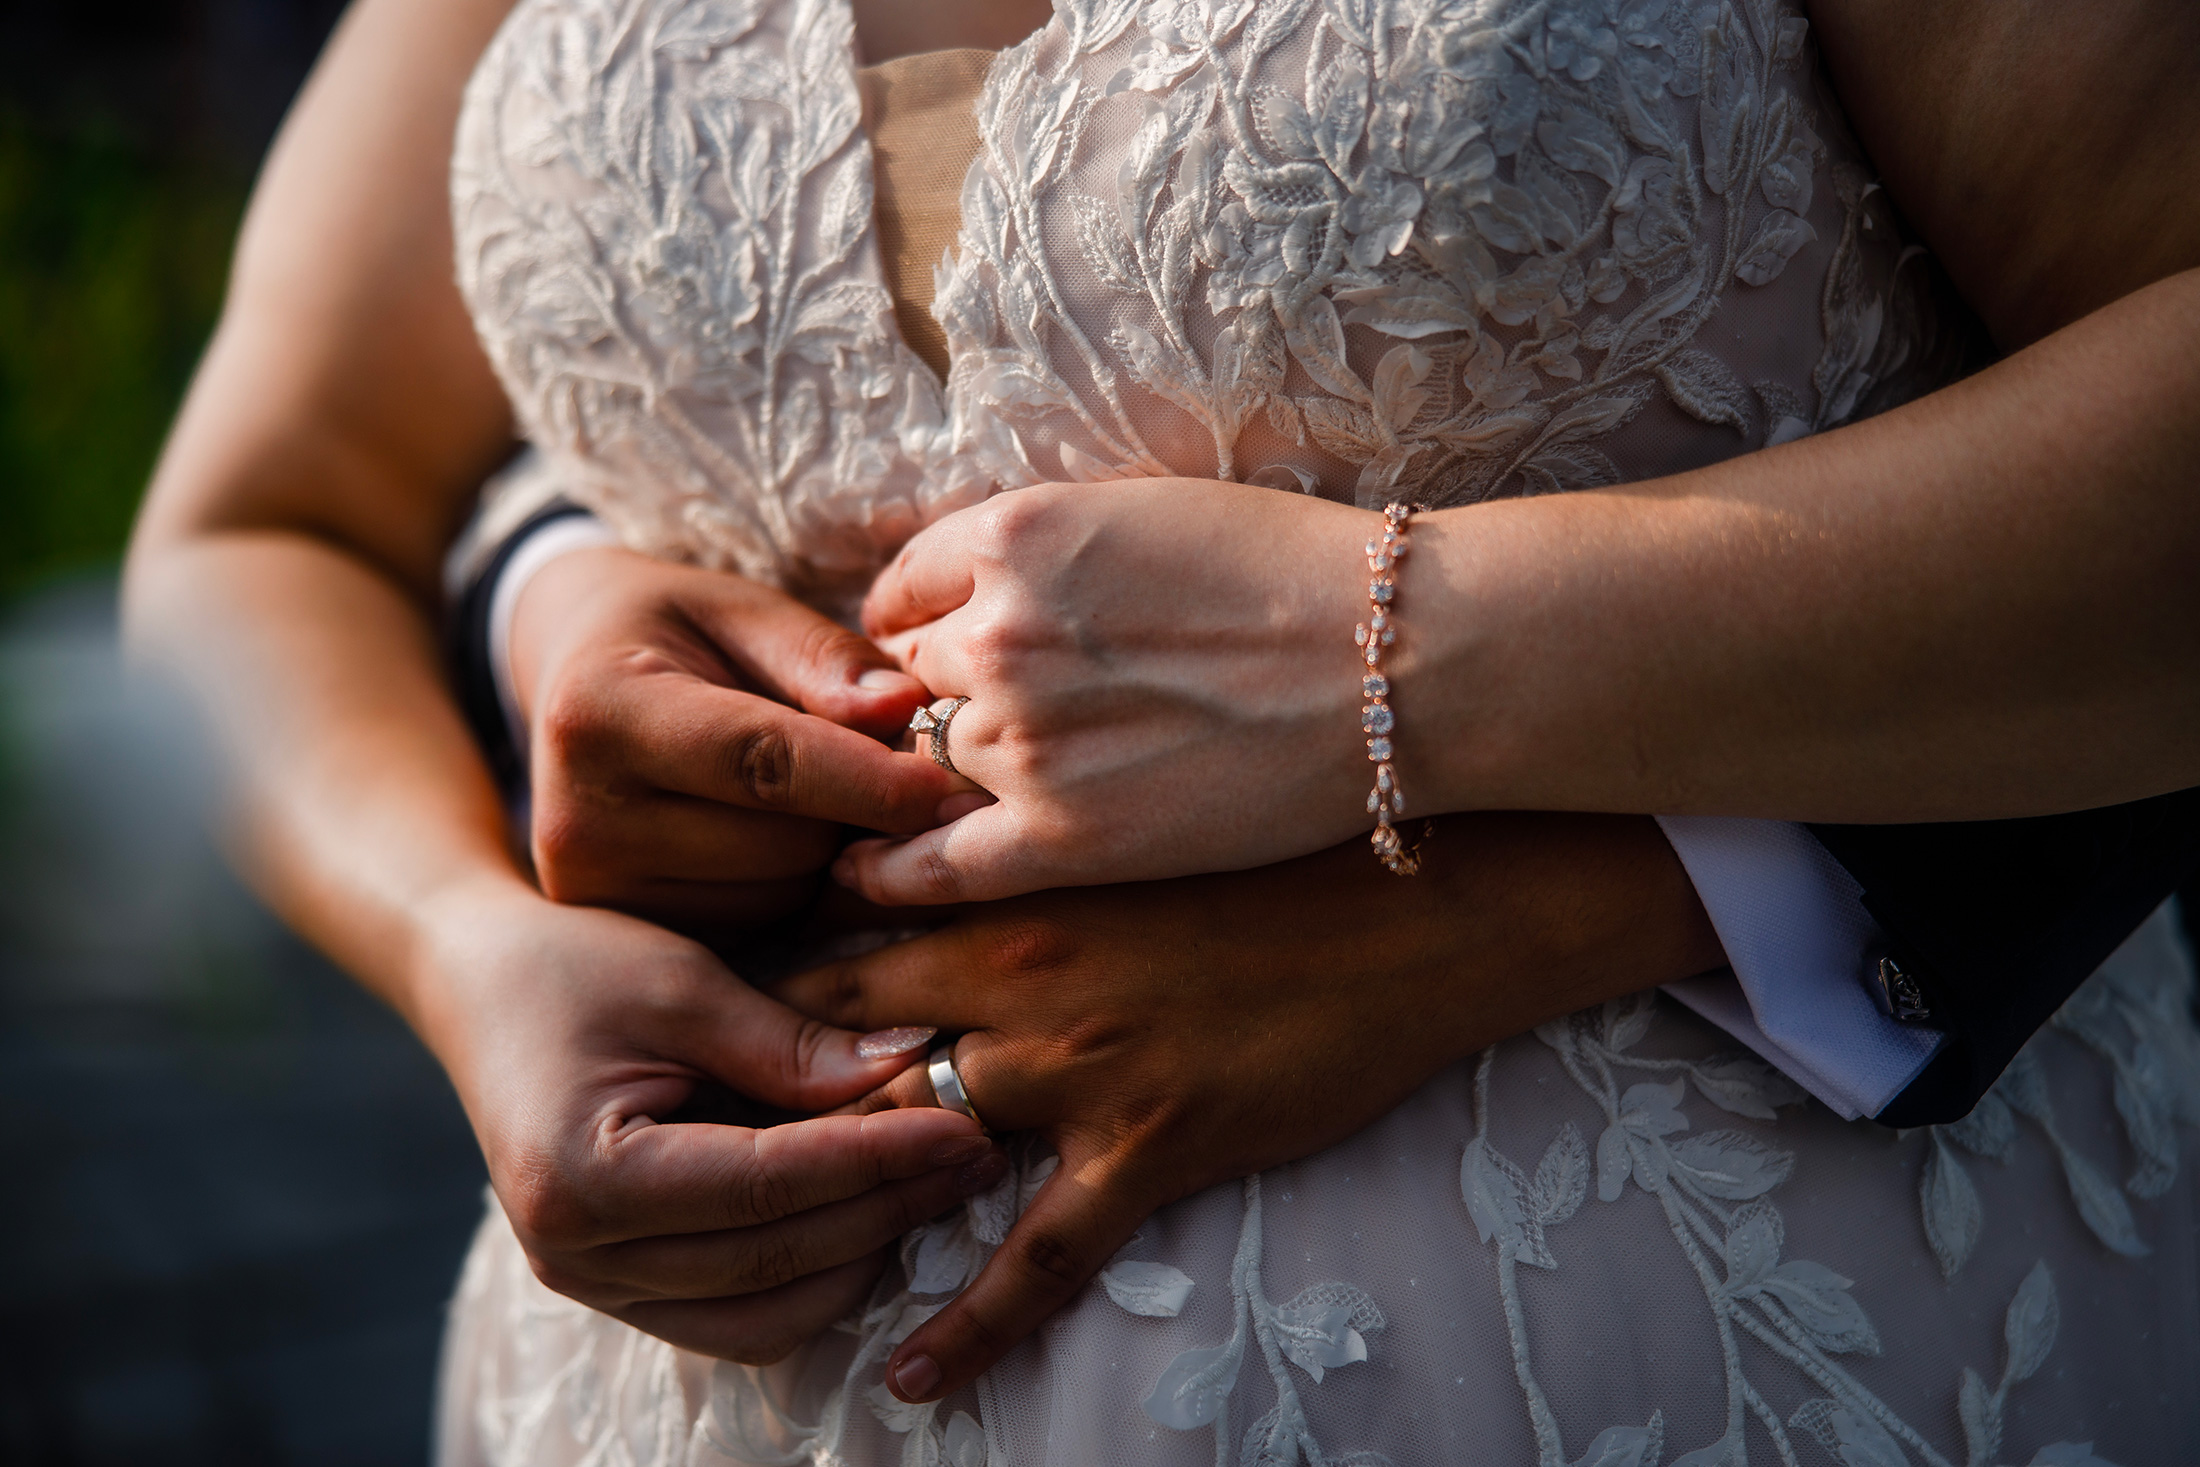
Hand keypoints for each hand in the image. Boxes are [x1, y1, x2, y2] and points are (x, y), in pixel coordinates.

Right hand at [423, 882, 1011, 1362]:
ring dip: (863, 1252)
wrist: (483, 988)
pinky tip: (871, 1207)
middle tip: (980, 1150)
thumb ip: (793, 1043)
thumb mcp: (684, 980)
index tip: (966, 1124)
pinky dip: (816, 1275)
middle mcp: (578, 1254)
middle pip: (775, 1259)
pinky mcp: (623, 1289)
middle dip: (890, 1205)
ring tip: (936, 1178)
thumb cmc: (574, 965)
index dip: (876, 1158)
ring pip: (769, 1312)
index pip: (766, 1187)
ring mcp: (594, 1285)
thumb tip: (915, 1069)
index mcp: (581, 1175)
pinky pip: (743, 1316)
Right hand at [509, 548, 982, 927]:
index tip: (951, 787)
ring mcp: (591, 888)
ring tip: (809, 790)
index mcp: (600, 712)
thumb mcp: (740, 608)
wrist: (570, 677)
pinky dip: (795, 886)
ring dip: (828, 851)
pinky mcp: (620, 930)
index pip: (762, 762)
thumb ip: (823, 657)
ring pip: (782, 895)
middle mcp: (577, 815)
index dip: (868, 779)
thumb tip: (905, 709)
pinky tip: (780, 834)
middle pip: (782, 843)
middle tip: (879, 763)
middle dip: (852, 809)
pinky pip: (761, 927)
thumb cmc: (672, 630)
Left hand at [779, 812, 1724, 1399]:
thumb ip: (1019, 830)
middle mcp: (1018, 971)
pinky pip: (1038, 1259)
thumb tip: (937, 831)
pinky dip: (968, 1326)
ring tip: (767, 1251)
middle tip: (695, 1138)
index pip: (836, 925)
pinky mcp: (1151, 1148)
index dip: (759, 972)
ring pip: (913, 1141)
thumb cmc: (1274, 841)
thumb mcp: (1124, 815)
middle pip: (841, 1036)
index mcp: (1007, 879)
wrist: (1416, 900)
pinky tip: (908, 1377)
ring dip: (840, 1193)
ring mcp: (1079, 1066)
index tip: (701, 1010)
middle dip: (763, 1085)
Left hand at [836, 480, 1383, 903]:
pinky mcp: (1064, 840)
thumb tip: (953, 593)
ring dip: (948, 771)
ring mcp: (1023, 742)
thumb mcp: (1141, 511)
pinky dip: (888, 874)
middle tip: (1009, 720)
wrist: (1400, 664)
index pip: (902, 592)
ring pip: (924, 762)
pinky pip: (931, 865)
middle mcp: (996, 633)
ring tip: (1008, 782)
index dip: (919, 628)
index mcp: (1013, 535)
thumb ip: (1035, 549)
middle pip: (908, 680)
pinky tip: (862, 880)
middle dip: (941, 698)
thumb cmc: (1294, 575)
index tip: (941, 655)